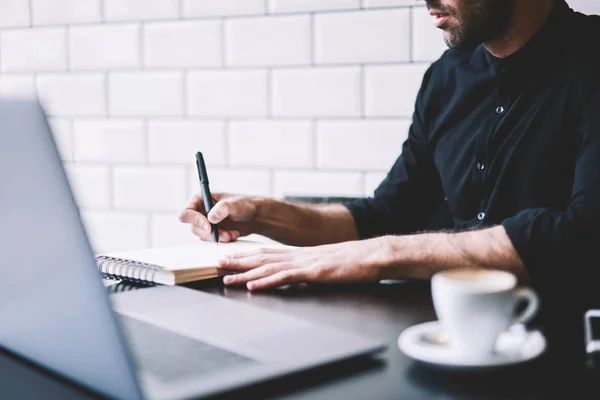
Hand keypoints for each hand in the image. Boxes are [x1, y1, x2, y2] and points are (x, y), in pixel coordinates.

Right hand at [179, 193, 259, 242]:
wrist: (254, 216)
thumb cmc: (245, 204)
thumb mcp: (236, 204)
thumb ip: (223, 208)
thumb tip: (210, 218)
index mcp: (200, 199)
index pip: (187, 213)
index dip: (195, 221)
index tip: (209, 227)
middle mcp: (199, 211)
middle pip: (194, 227)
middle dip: (210, 233)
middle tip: (226, 235)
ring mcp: (205, 223)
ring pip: (203, 236)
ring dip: (218, 238)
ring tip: (233, 234)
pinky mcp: (212, 232)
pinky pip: (211, 240)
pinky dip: (222, 240)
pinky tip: (234, 235)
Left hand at [218, 238, 389, 290]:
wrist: (374, 255)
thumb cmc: (356, 262)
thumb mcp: (328, 264)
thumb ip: (311, 269)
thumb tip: (298, 275)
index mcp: (302, 254)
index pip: (269, 254)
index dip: (248, 256)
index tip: (231, 258)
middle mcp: (300, 256)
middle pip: (263, 257)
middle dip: (238, 261)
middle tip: (217, 263)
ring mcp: (306, 263)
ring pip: (269, 267)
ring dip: (245, 272)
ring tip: (226, 275)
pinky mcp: (314, 272)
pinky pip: (285, 277)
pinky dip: (266, 281)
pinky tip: (253, 285)